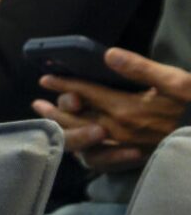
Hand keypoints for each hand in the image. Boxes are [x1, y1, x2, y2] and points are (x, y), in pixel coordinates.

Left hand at [31, 47, 190, 170]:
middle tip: (38, 104)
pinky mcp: (133, 159)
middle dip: (55, 110)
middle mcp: (121, 131)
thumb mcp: (177, 82)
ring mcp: (126, 148)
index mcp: (128, 109)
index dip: (64, 84)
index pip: (85, 93)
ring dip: (64, 129)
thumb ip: (141, 68)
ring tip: (49, 121)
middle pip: (77, 119)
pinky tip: (77, 144)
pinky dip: (83, 150)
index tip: (45, 78)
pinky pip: (99, 160)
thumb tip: (108, 55)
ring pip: (82, 141)